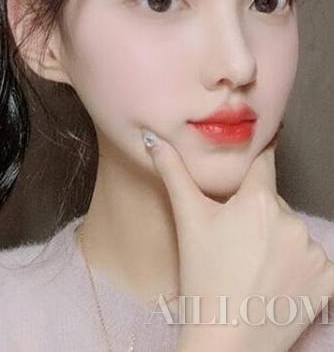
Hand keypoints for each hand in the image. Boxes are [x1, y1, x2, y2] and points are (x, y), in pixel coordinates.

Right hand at [143, 130, 333, 351]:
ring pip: (290, 229)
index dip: (253, 163)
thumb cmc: (203, 277)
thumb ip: (173, 172)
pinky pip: (311, 258)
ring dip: (274, 238)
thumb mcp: (187, 219)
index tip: (253, 159)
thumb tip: (155, 140)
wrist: (227, 340)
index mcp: (259, 201)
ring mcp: (315, 252)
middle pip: (271, 202)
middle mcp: (293, 221)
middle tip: (232, 239)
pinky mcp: (329, 279)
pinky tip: (272, 278)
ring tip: (249, 263)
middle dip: (254, 212)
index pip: (262, 164)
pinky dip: (296, 263)